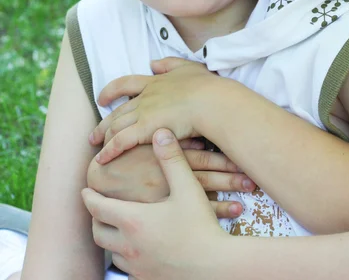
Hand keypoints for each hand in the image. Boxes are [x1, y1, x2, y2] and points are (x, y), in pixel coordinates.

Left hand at [82, 130, 230, 278]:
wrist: (214, 267)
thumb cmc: (200, 226)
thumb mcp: (188, 187)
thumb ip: (172, 159)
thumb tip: (160, 133)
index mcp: (133, 219)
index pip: (98, 207)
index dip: (90, 197)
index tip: (85, 191)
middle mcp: (128, 245)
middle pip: (98, 232)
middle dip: (96, 218)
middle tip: (99, 208)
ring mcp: (136, 266)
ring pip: (111, 252)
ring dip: (110, 239)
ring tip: (117, 229)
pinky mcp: (146, 279)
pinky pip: (127, 269)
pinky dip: (126, 256)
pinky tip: (137, 250)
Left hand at [89, 58, 224, 163]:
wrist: (211, 101)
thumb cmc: (206, 86)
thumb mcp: (188, 67)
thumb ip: (169, 64)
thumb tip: (153, 63)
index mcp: (154, 82)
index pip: (125, 84)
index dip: (111, 91)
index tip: (101, 99)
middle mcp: (145, 97)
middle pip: (117, 110)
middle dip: (103, 123)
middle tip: (93, 134)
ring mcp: (144, 113)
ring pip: (116, 126)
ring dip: (103, 137)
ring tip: (96, 147)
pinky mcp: (145, 129)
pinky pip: (120, 141)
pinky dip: (109, 150)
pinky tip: (102, 159)